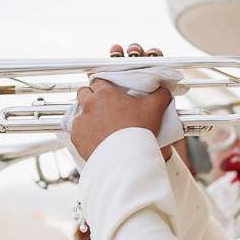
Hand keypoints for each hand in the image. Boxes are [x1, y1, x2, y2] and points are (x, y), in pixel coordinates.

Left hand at [70, 43, 172, 160]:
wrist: (126, 158)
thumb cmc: (139, 132)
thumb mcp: (155, 108)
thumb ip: (160, 94)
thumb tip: (163, 89)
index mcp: (106, 94)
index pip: (99, 80)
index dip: (104, 85)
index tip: (108, 91)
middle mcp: (90, 104)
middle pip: (83, 92)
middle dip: (90, 96)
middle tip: (101, 106)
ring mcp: (81, 121)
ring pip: (79, 113)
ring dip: (87, 116)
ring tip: (99, 125)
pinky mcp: (76, 138)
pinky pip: (76, 132)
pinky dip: (84, 134)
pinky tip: (95, 139)